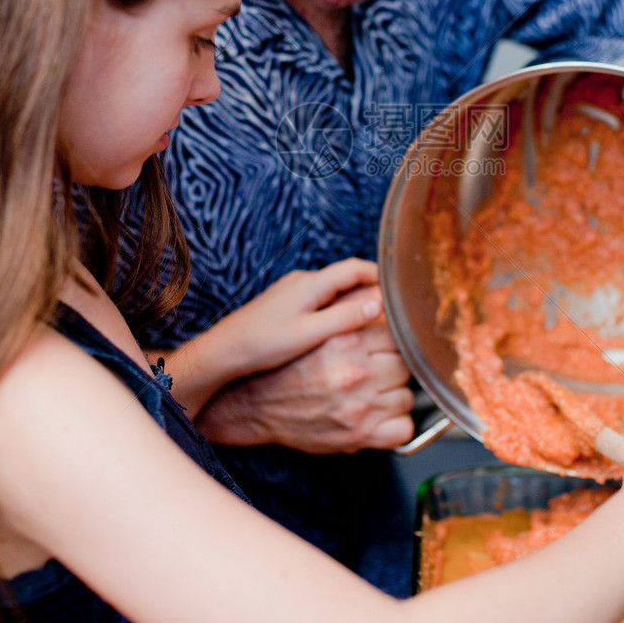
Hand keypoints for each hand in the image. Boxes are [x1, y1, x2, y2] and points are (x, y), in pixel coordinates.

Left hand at [188, 258, 385, 378]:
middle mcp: (302, 282)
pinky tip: (343, 329)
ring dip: (355, 299)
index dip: (381, 275)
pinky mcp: (286, 306)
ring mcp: (293, 293)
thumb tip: (378, 306)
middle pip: (347, 277)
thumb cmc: (259, 344)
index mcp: (309, 283)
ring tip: (375, 319)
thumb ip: (343, 319)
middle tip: (394, 307)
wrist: (222, 353)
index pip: (354, 268)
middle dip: (372, 288)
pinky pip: (322, 300)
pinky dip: (339, 309)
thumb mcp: (307, 334)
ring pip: (334, 290)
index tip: (402, 287)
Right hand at [195, 320, 413, 451]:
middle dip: (393, 366)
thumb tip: (381, 299)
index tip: (383, 346)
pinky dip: (396, 425)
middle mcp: (353, 373)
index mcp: (345, 341)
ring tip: (375, 394)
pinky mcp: (358, 435)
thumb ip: (347, 314)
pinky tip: (381, 417)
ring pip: (407, 396)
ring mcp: (358, 407)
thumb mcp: (313, 330)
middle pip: (404, 364)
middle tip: (378, 370)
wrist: (253, 405)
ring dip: (394, 396)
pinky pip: (403, 429)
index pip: (396, 333)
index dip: (391, 340)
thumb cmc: (283, 367)